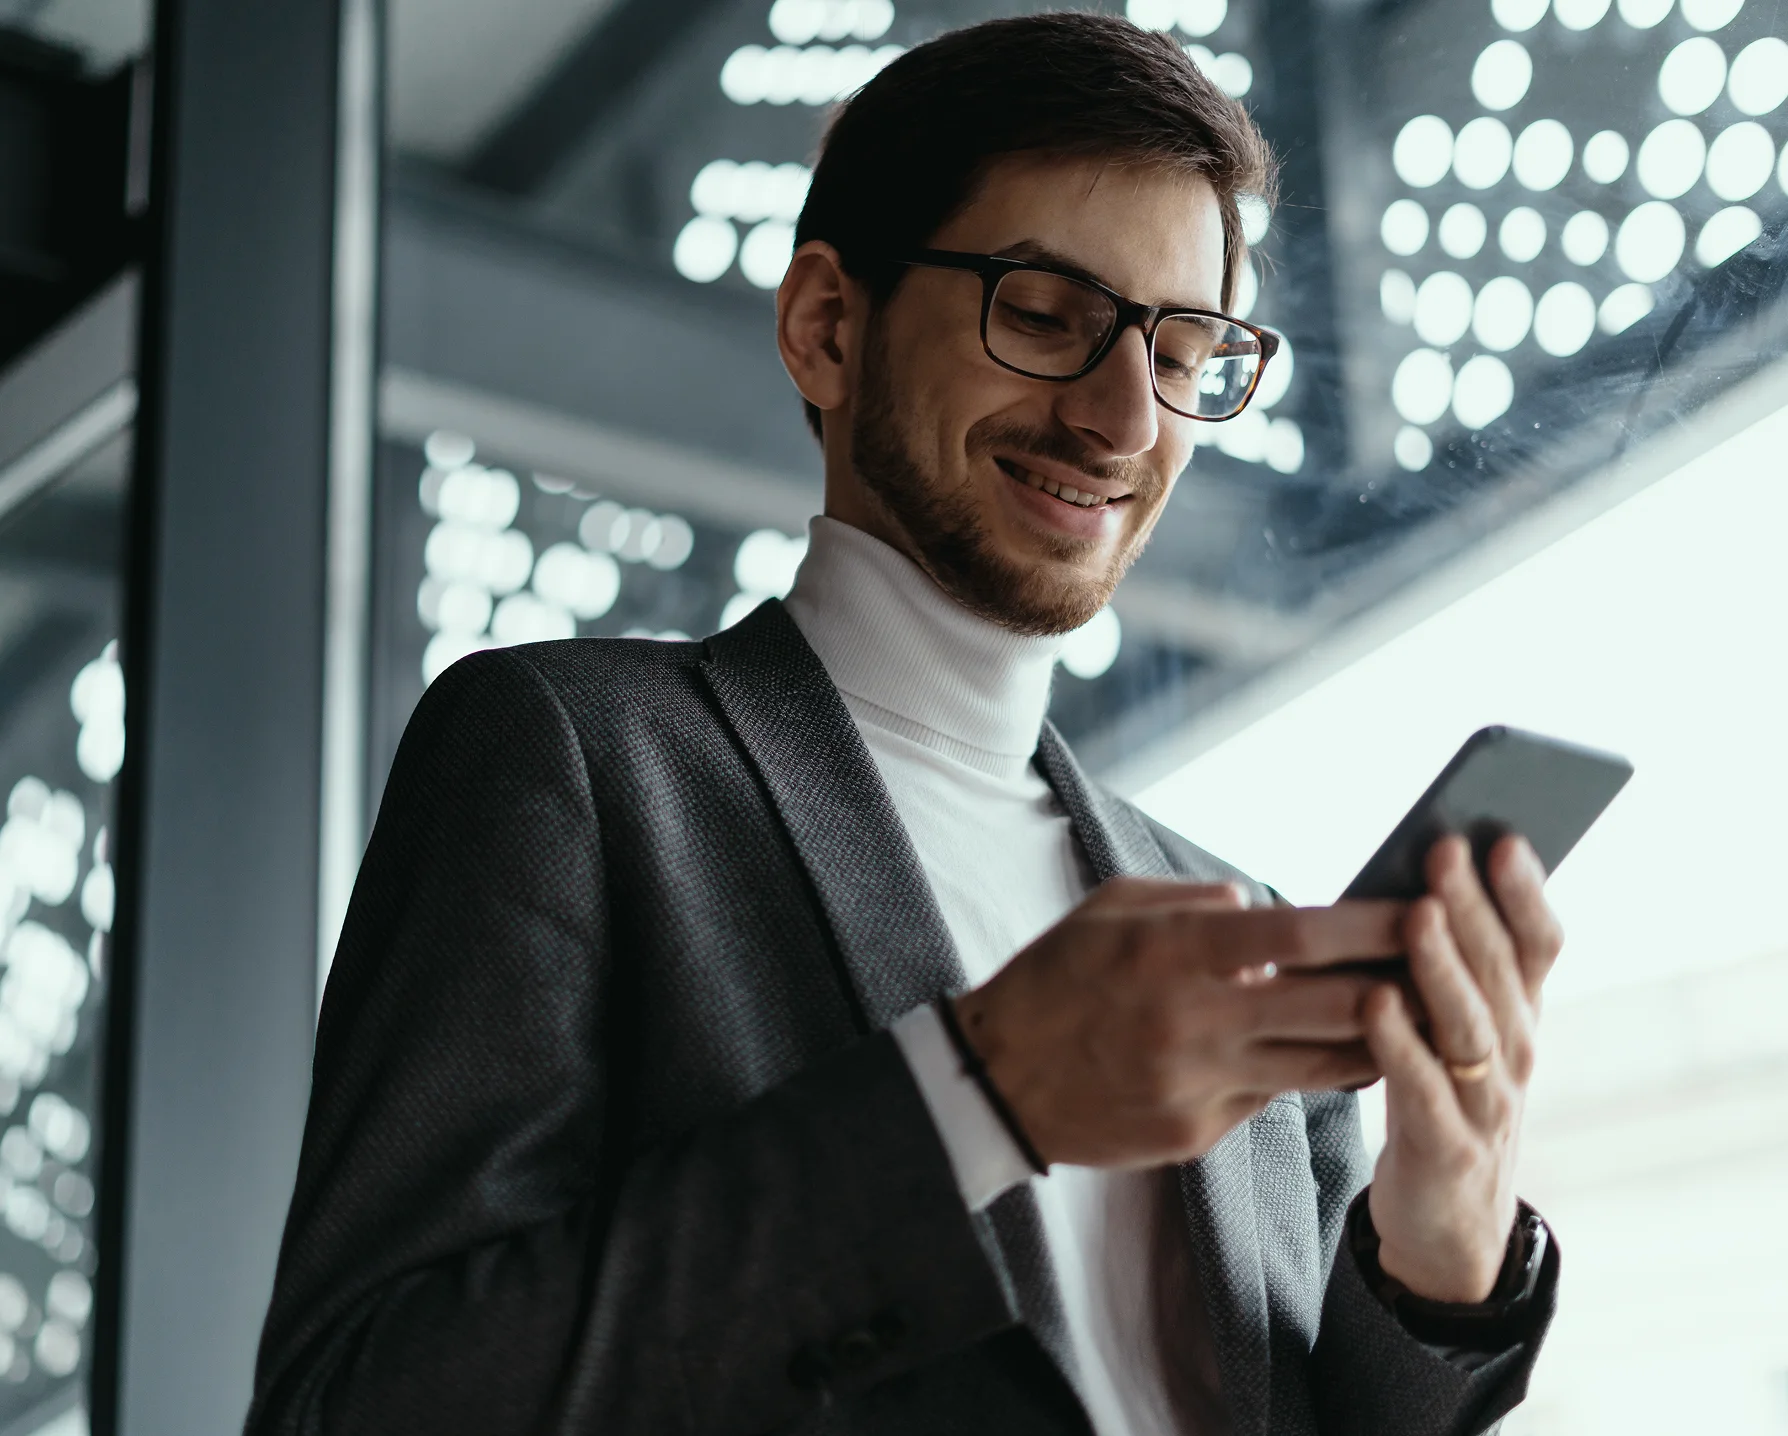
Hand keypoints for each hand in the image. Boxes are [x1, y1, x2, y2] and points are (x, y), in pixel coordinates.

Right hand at [952, 880, 1404, 1169]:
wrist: (995, 1079)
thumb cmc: (1053, 978)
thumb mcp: (1110, 908)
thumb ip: (1191, 900)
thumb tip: (1264, 904)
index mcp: (1175, 952)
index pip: (1300, 934)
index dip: (1372, 924)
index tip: (1426, 908)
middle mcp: (1195, 1020)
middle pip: (1332, 1006)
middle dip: (1399, 987)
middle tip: (1447, 969)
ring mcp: (1198, 1084)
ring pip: (1320, 1068)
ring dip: (1373, 1043)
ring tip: (1412, 1019)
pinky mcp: (1195, 1133)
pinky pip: (1268, 1100)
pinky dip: (1298, 1074)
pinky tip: (1320, 1054)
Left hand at [1363, 834, 1561, 1302]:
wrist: (1449, 1224)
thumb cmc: (1442, 1098)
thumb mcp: (1458, 1032)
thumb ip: (1450, 968)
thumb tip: (1417, 878)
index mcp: (1519, 1016)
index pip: (1538, 946)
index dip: (1524, 894)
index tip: (1502, 838)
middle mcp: (1515, 1053)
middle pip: (1500, 971)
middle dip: (1474, 907)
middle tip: (1446, 849)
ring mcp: (1487, 1102)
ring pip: (1469, 1024)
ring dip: (1442, 965)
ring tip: (1416, 914)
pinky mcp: (1448, 1147)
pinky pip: (1425, 1090)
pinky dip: (1400, 1044)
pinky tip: (1374, 1004)